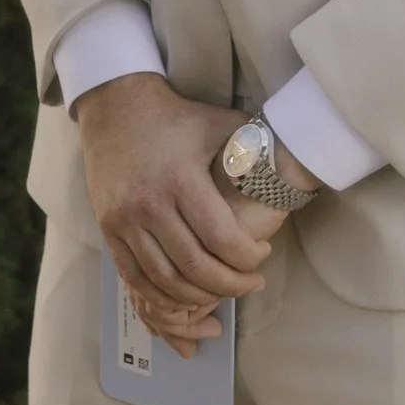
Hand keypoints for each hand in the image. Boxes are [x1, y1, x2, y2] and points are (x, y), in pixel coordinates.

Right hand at [74, 74, 285, 346]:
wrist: (116, 107)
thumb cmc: (178, 118)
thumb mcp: (222, 124)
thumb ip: (257, 150)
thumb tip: (296, 170)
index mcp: (181, 179)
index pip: (221, 239)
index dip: (247, 259)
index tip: (262, 255)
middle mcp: (149, 203)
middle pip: (195, 267)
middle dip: (230, 286)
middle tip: (251, 284)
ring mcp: (124, 220)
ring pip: (165, 280)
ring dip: (199, 296)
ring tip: (222, 292)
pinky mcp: (108, 229)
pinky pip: (135, 278)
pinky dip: (161, 296)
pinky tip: (185, 297)